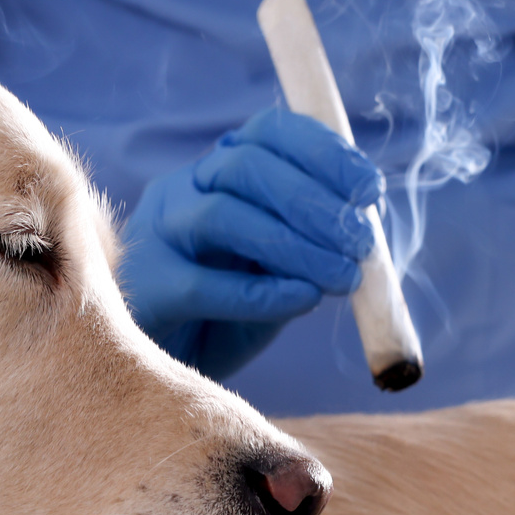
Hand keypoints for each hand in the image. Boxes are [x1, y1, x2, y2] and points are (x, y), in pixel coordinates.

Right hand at [118, 107, 384, 379]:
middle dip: (315, 201)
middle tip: (361, 244)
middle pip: (246, 164)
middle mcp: (180, 192)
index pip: (268, 133)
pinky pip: (204, 284)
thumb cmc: (221, 323)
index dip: (325, 153)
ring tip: (343, 278)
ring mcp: (155, 236)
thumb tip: (364, 234)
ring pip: (222, 216)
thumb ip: (311, 249)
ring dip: (297, 245)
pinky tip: (303, 301)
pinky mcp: (144, 288)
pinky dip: (263, 292)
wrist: (159, 382)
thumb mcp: (275, 277)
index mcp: (215, 175)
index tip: (370, 191)